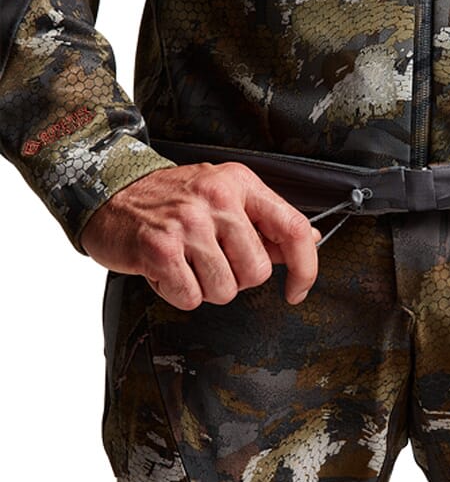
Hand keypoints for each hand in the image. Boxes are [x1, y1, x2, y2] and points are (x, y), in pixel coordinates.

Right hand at [81, 163, 320, 309]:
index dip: (305, 268)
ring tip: (186, 263)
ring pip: (225, 290)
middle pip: (257, 272)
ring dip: (205, 288)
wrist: (108, 192)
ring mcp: (187, 223)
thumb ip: (265, 223)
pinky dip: (178, 293)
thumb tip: (309, 240)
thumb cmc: (169, 199)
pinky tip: (167, 270)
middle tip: (212, 262)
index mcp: (240, 184)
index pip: (293, 229)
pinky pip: (191, 298)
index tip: (298, 289)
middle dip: (237, 279)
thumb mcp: (223, 197)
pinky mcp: (160, 248)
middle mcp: (217, 199)